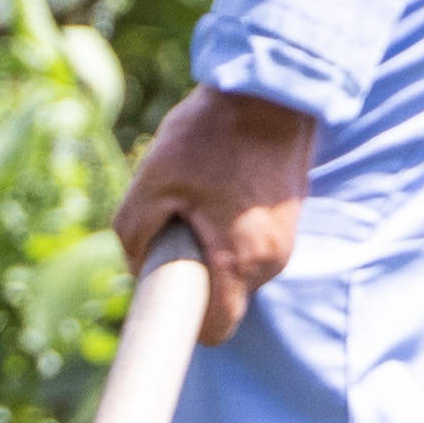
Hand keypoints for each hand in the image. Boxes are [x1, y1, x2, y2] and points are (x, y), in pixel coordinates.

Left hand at [120, 83, 321, 330]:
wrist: (269, 94)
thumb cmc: (208, 138)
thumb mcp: (152, 184)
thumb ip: (135, 236)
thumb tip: (137, 268)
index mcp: (240, 261)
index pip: (215, 328)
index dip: (184, 322)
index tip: (162, 296)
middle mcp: (272, 260)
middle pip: (222, 296)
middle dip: (191, 273)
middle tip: (171, 224)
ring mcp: (286, 240)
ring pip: (234, 268)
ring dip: (209, 246)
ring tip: (196, 196)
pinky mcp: (288, 220)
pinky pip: (248, 243)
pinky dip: (227, 229)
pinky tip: (216, 188)